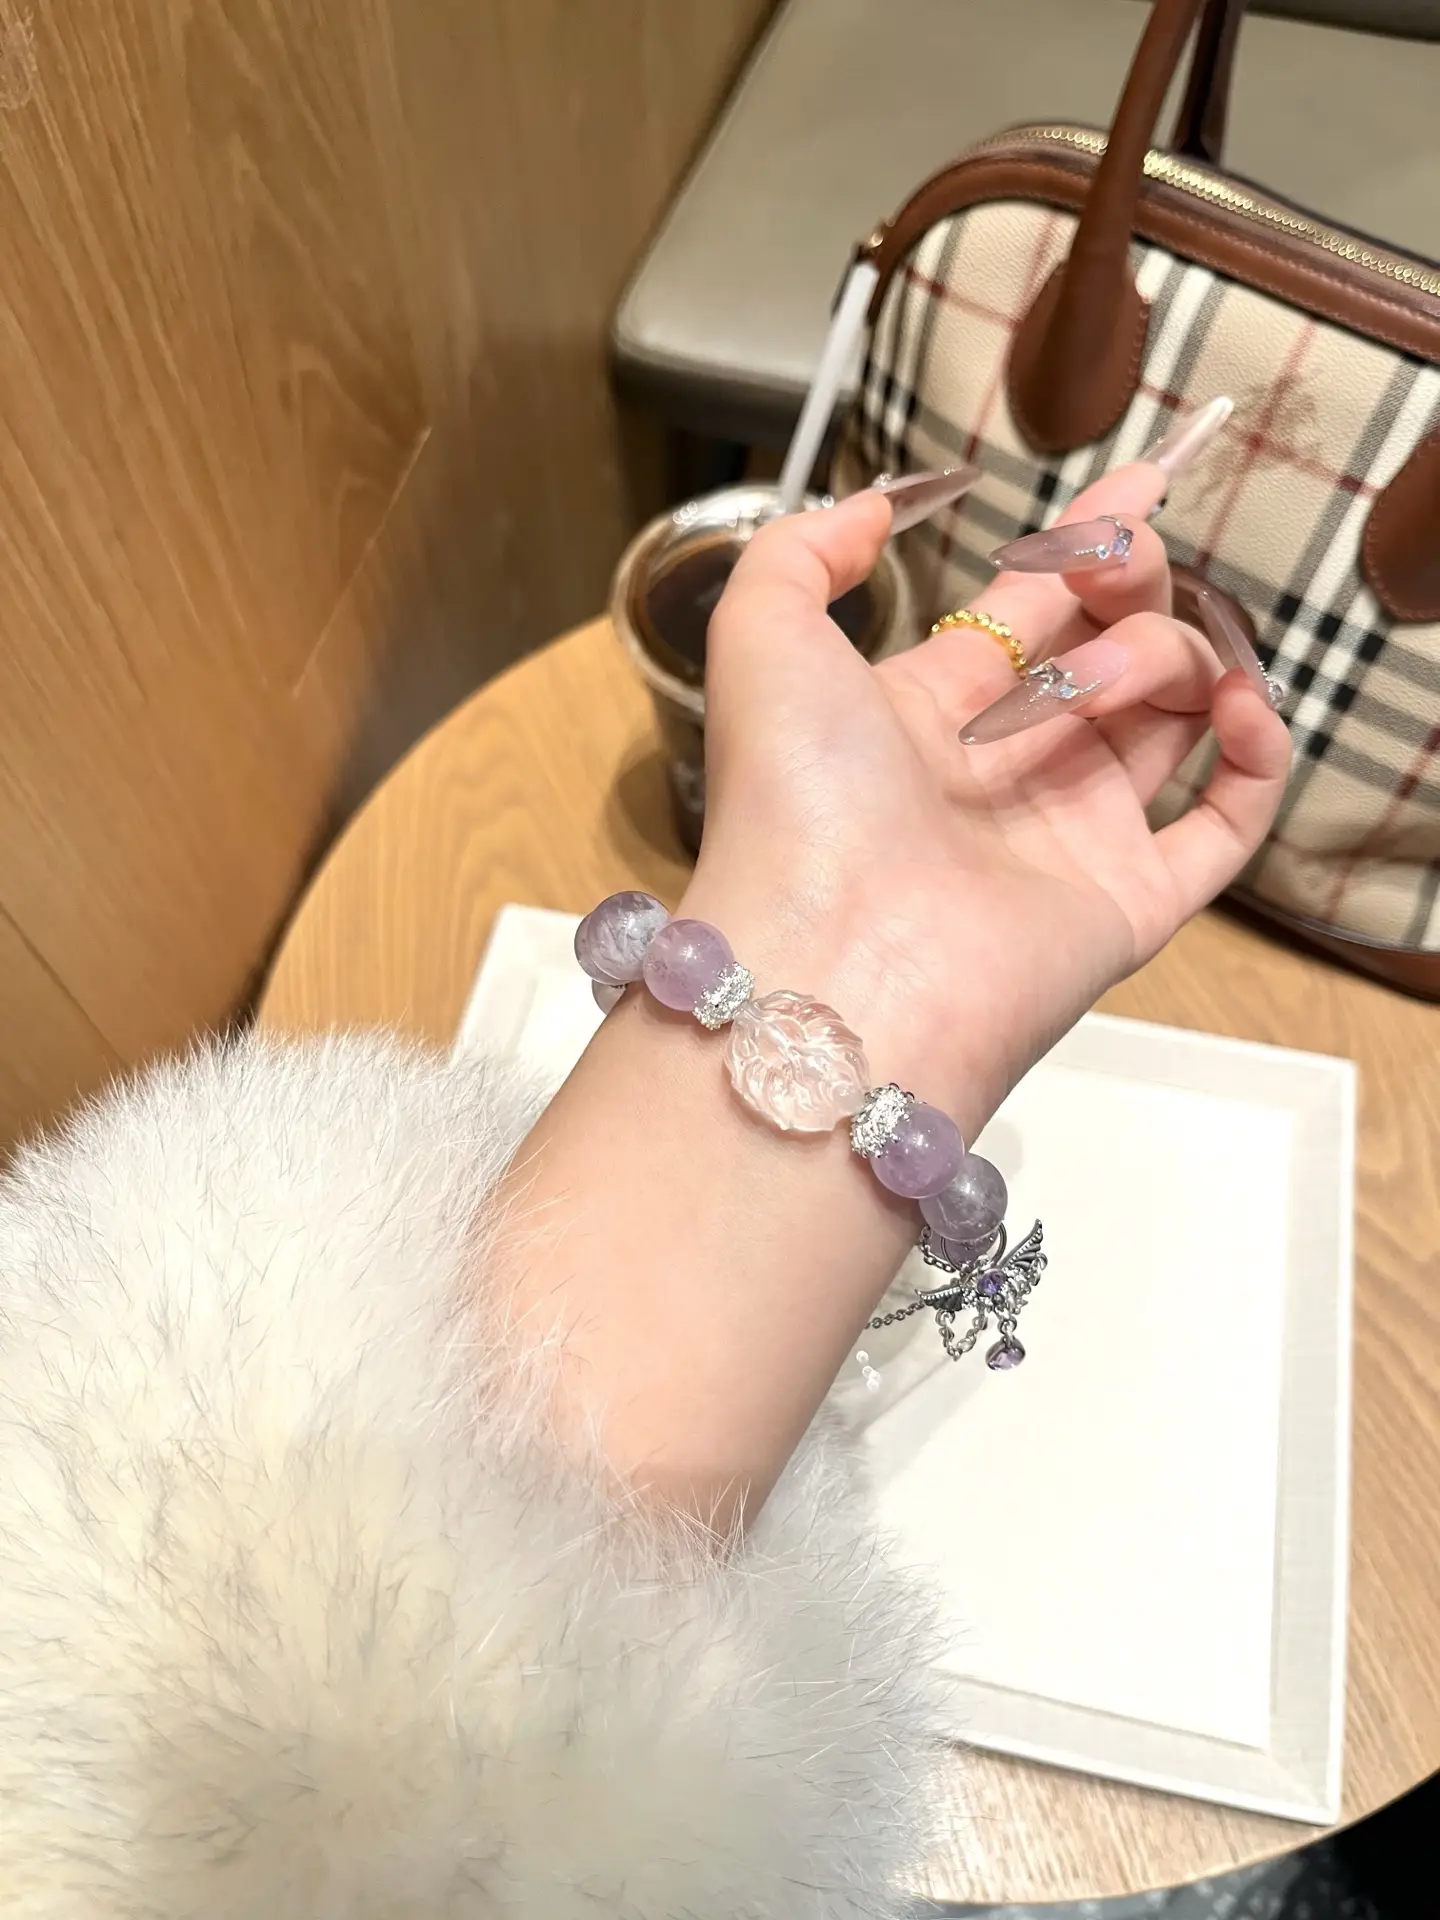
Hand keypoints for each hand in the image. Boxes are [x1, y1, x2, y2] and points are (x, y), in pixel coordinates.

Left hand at [685, 463, 1290, 1135]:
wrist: (832, 961)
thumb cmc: (792, 799)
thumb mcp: (761, 639)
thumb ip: (803, 552)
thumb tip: (882, 506)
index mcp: (927, 711)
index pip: (1029, 607)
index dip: (1085, 539)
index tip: (1145, 480)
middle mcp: (1007, 769)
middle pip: (1111, 645)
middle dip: (1126, 582)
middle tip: (1112, 568)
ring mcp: (1074, 836)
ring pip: (1172, 714)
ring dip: (1167, 657)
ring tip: (1102, 679)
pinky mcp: (1132, 902)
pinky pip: (1228, 821)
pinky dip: (1257, 755)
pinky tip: (1238, 705)